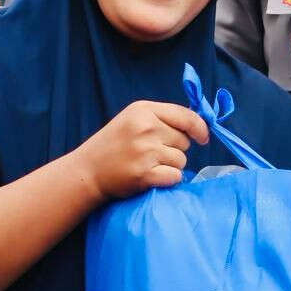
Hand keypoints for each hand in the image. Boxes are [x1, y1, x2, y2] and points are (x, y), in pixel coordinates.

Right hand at [80, 101, 207, 202]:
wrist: (87, 171)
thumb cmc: (114, 144)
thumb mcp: (133, 119)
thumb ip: (163, 118)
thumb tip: (200, 126)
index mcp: (143, 110)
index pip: (186, 116)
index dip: (200, 128)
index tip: (203, 138)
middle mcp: (145, 128)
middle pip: (184, 141)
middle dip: (175, 148)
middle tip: (152, 153)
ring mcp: (144, 151)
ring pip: (181, 160)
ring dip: (170, 165)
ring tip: (148, 164)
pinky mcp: (144, 174)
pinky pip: (175, 176)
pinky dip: (168, 179)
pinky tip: (151, 176)